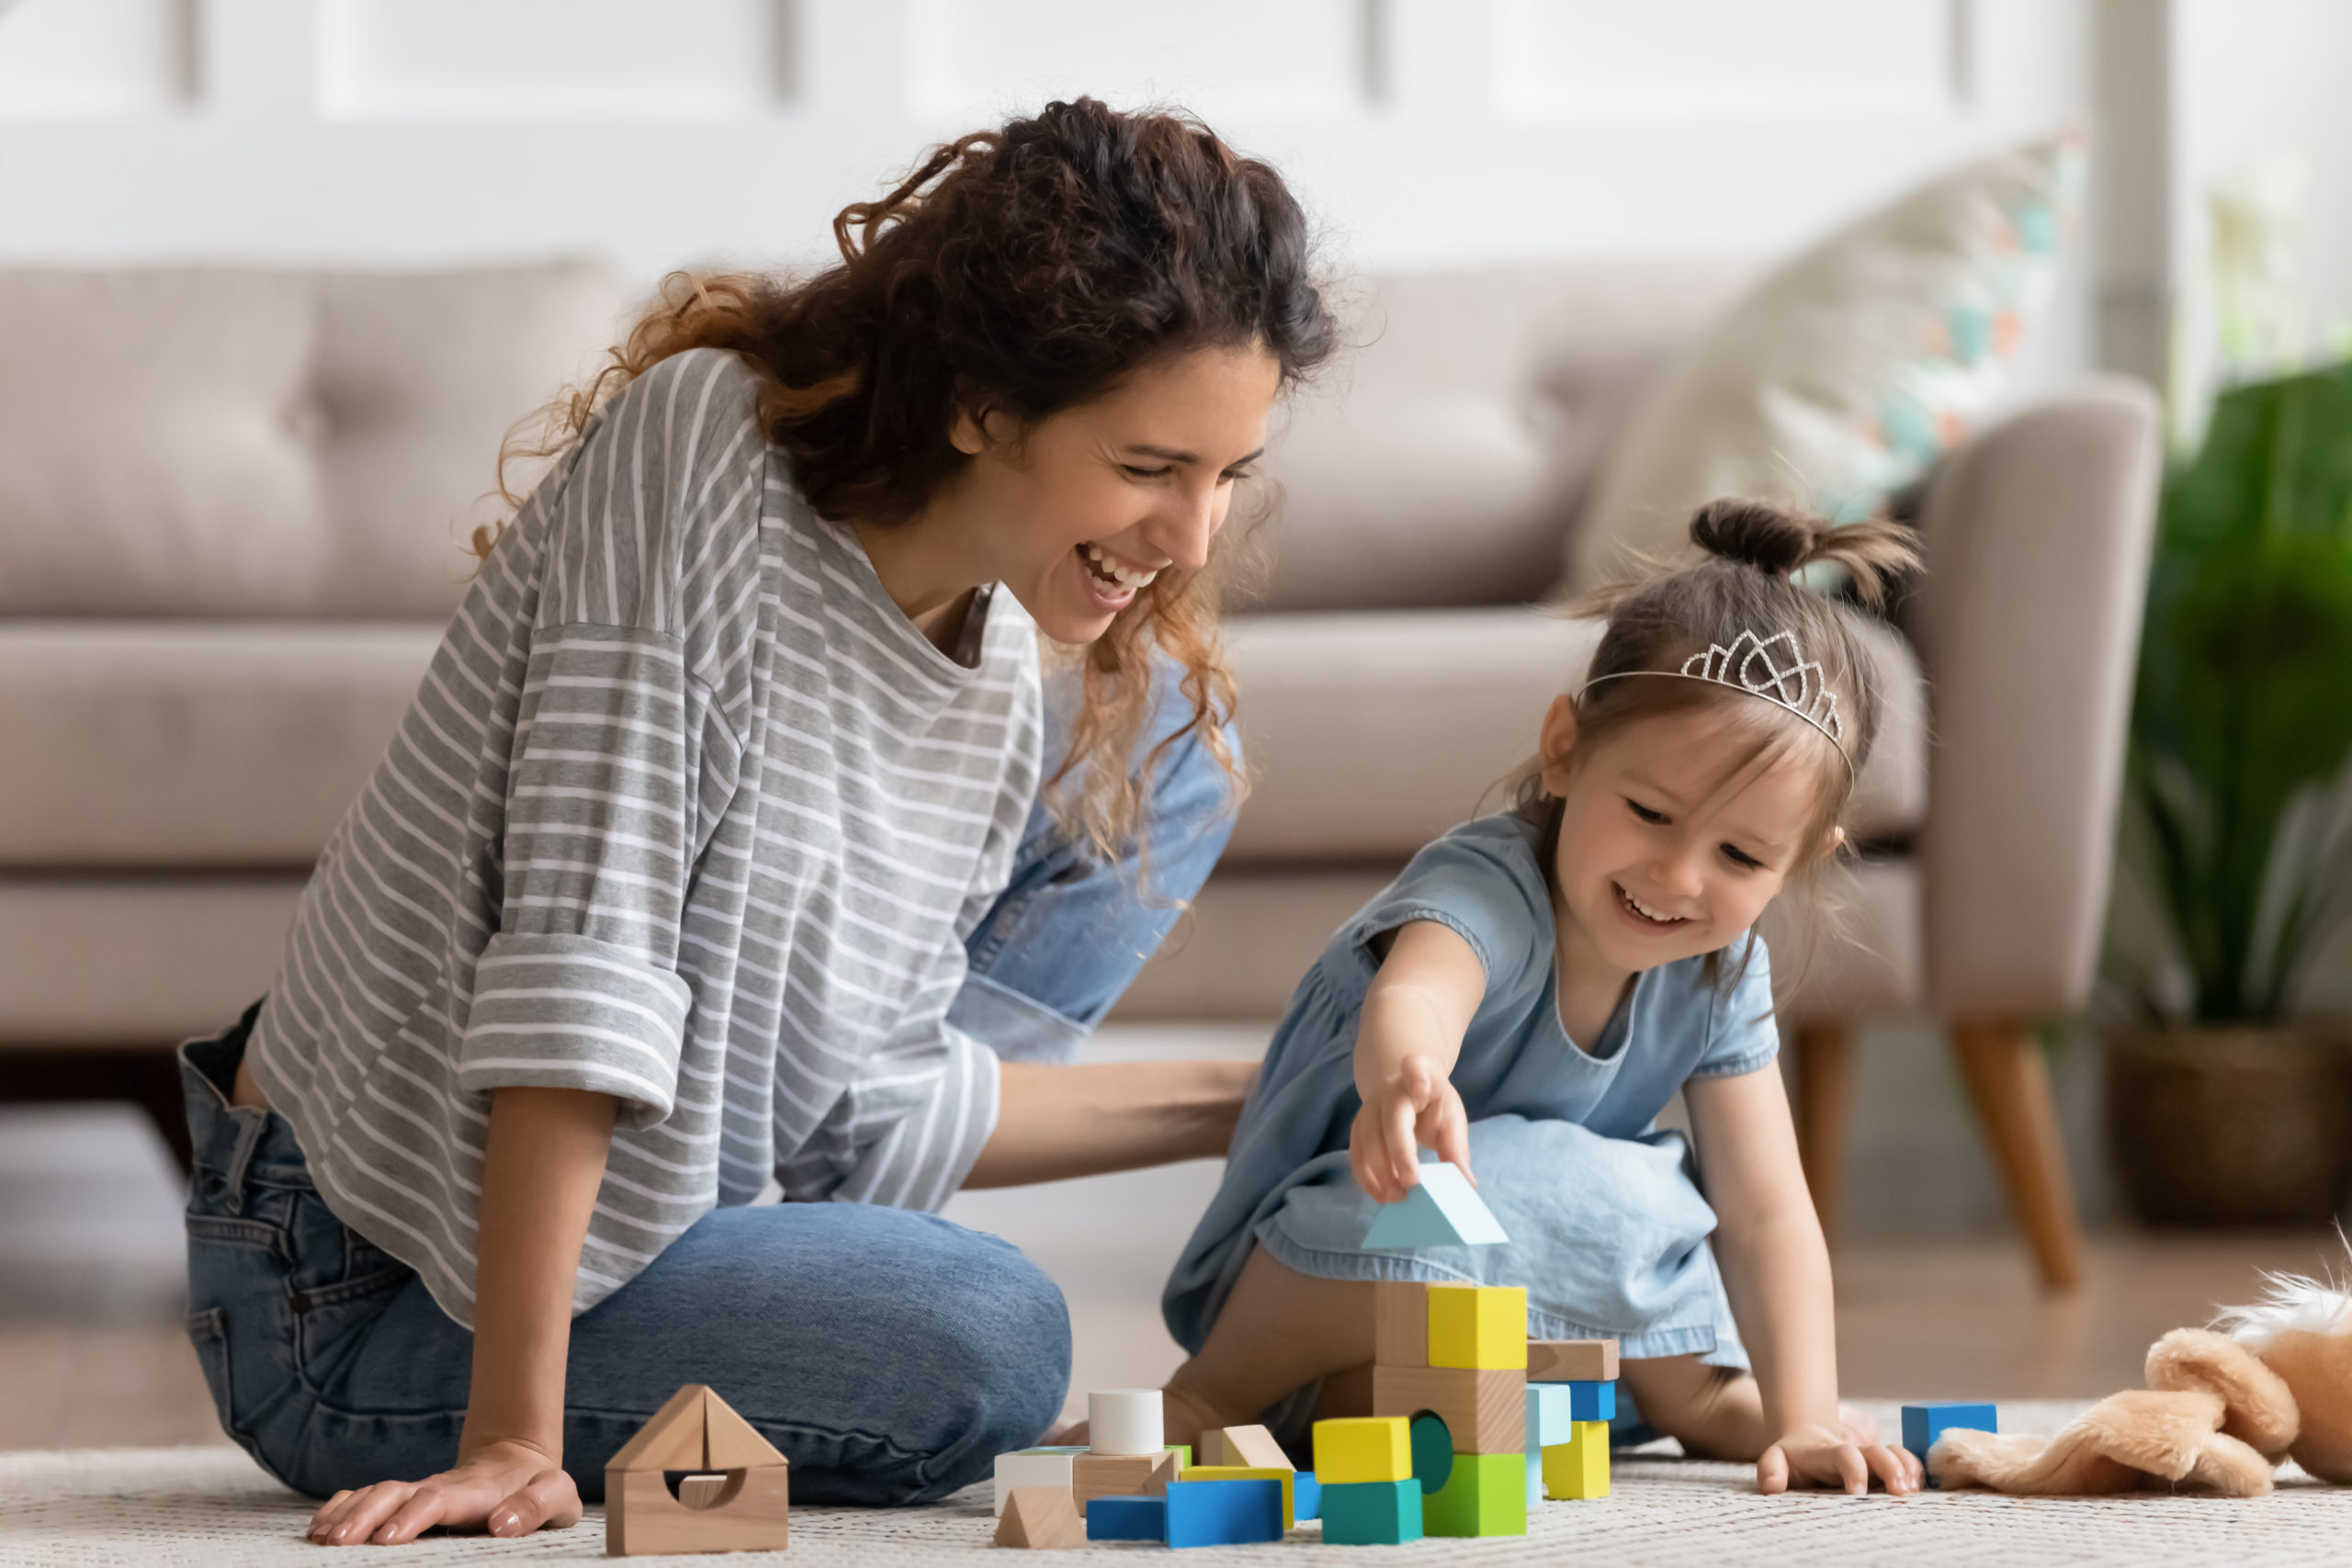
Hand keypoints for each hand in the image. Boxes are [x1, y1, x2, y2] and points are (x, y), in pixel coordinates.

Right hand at [304, 1438, 581, 1544]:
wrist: (519, 1460)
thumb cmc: (539, 1486)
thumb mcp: (556, 1494)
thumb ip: (534, 1507)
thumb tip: (501, 1524)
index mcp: (474, 1492)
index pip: (437, 1500)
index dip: (411, 1517)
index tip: (386, 1538)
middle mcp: (439, 1489)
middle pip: (395, 1494)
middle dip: (364, 1517)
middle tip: (337, 1543)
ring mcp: (419, 1492)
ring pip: (376, 1495)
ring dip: (347, 1514)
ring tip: (320, 1537)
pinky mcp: (406, 1499)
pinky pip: (368, 1496)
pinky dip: (342, 1507)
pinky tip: (318, 1525)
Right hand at [1349, 1052, 1471, 1203]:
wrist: (1403, 1089)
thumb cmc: (1433, 1105)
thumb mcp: (1451, 1116)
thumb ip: (1457, 1147)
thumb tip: (1466, 1183)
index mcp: (1422, 1077)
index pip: (1416, 1066)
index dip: (1416, 1074)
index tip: (1421, 1086)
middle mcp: (1390, 1091)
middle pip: (1391, 1119)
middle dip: (1399, 1152)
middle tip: (1411, 1184)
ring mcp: (1369, 1108)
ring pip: (1367, 1140)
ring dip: (1380, 1173)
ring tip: (1398, 1198)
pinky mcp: (1358, 1128)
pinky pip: (1357, 1155)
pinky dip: (1367, 1179)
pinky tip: (1382, 1196)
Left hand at [1755, 1419, 1921, 1496]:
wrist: (1808, 1443)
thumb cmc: (1792, 1459)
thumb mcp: (1774, 1460)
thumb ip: (1770, 1470)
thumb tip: (1772, 1486)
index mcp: (1828, 1453)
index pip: (1844, 1454)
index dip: (1854, 1469)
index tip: (1857, 1492)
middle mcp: (1855, 1453)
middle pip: (1878, 1452)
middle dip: (1891, 1468)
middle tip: (1898, 1492)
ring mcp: (1872, 1459)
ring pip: (1898, 1454)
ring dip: (1909, 1469)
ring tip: (1912, 1491)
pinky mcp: (1884, 1467)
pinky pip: (1908, 1463)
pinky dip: (1917, 1473)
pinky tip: (1919, 1489)